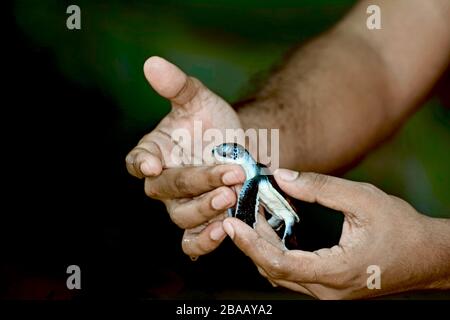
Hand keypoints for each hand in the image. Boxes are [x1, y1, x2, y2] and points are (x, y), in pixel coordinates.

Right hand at [126, 57, 244, 256]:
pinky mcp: (201, 224)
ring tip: (231, 194)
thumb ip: (177, 86)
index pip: (136, 160)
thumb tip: (152, 63)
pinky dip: (204, 241)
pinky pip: (193, 242)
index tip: (150, 163)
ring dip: (205, 208)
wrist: (240, 148)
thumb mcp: (200, 100)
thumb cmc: (213, 123)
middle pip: (167, 188)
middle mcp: (163, 183)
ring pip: (182, 217)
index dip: (140, 163)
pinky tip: (223, 231)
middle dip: (197, 181)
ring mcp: (181, 206)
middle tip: (229, 173)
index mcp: (154, 152)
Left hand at [222, 169, 449, 298]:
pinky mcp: (329, 287)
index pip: (279, 264)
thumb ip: (320, 188)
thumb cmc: (401, 228)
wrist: (427, 256)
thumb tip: (282, 177)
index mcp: (334, 272)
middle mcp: (326, 290)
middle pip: (273, 270)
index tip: (231, 224)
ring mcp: (327, 292)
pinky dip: (277, 252)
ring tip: (250, 216)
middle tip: (236, 212)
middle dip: (251, 242)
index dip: (250, 244)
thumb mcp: (363, 199)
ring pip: (281, 274)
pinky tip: (272, 229)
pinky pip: (292, 273)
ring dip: (262, 247)